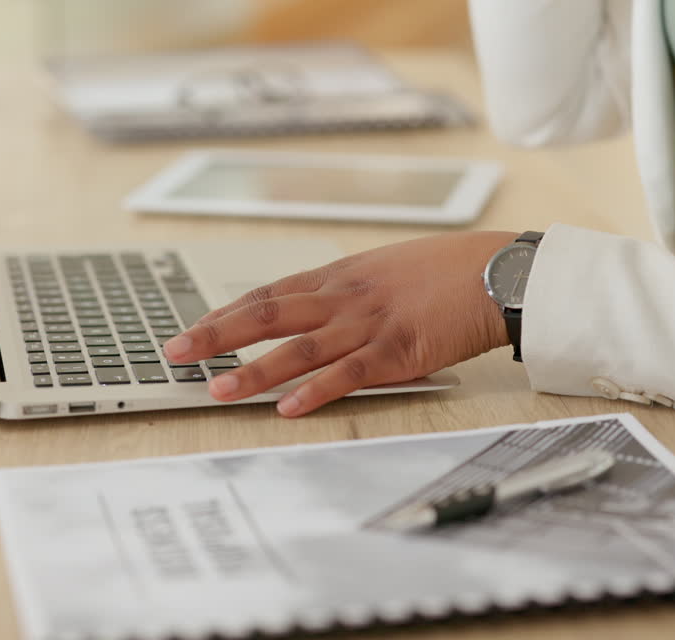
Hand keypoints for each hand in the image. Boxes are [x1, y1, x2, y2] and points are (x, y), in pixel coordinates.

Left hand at [162, 231, 517, 416]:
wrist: (497, 271)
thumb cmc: (448, 271)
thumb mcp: (386, 268)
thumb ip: (349, 289)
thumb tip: (316, 309)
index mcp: (341, 274)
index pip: (269, 293)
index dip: (226, 313)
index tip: (192, 329)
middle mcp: (345, 296)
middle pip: (268, 314)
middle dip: (218, 335)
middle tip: (178, 352)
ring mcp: (369, 323)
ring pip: (299, 348)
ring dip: (255, 370)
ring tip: (219, 389)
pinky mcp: (398, 351)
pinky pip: (348, 373)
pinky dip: (315, 390)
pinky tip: (288, 406)